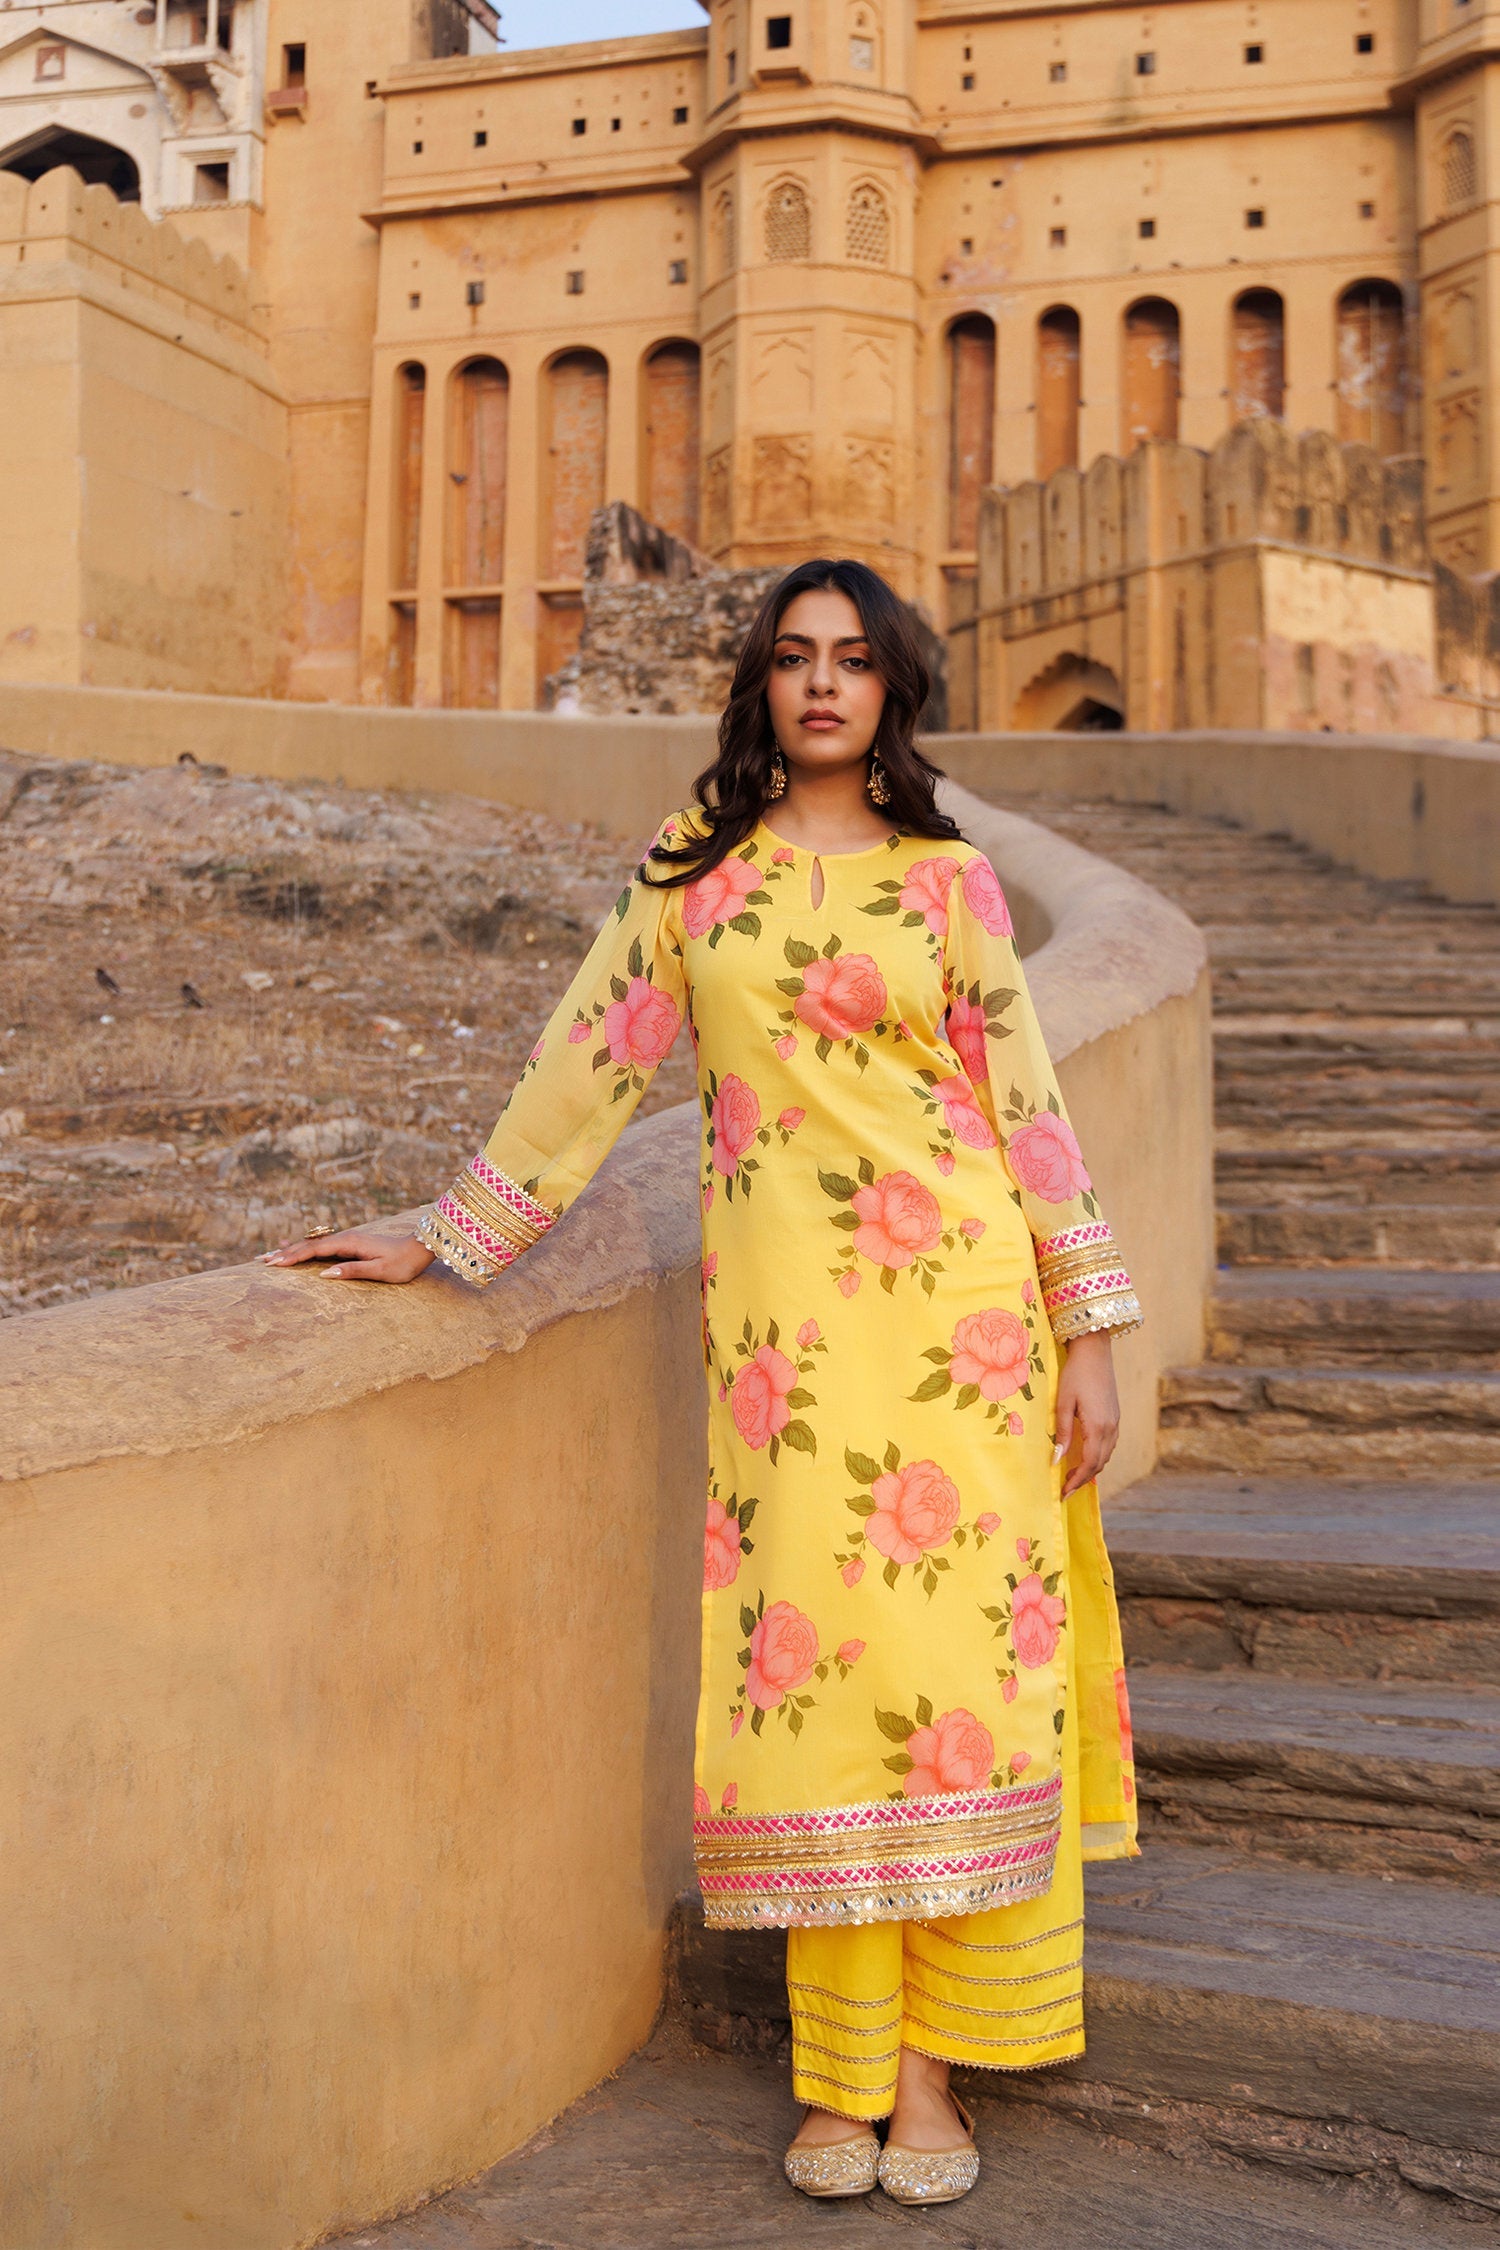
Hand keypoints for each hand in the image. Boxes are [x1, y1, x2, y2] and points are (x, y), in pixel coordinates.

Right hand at [260, 1230, 434, 1283]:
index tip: (273, 1264)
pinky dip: (304, 1248)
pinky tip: (295, 1248)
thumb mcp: (379, 1271)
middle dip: (284, 1253)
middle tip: (261, 1260)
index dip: (292, 1257)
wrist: (419, 1248)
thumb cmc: (402, 1263)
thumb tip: (323, 1274)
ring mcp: (346, 1240)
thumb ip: (352, 1271)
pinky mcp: (350, 1244)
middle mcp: (345, 1239)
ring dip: (290, 1250)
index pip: (314, 1250)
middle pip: (308, 1245)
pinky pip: (321, 1247)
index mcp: (349, 1244)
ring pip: (313, 1245)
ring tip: (270, 1255)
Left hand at [1052, 1331, 1119, 1497]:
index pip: (1090, 1463)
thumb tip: (1057, 1460)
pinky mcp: (1115, 1416)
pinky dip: (1098, 1456)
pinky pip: (1109, 1444)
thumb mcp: (1063, 1403)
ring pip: (1106, 1455)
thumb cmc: (1075, 1374)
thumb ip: (1062, 1432)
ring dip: (1092, 1468)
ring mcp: (1115, 1422)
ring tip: (1073, 1476)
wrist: (1095, 1352)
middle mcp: (1111, 1427)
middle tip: (1066, 1489)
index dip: (1077, 1481)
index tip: (1064, 1493)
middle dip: (1084, 1479)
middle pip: (1100, 1463)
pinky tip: (1086, 1456)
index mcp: (1098, 1426)